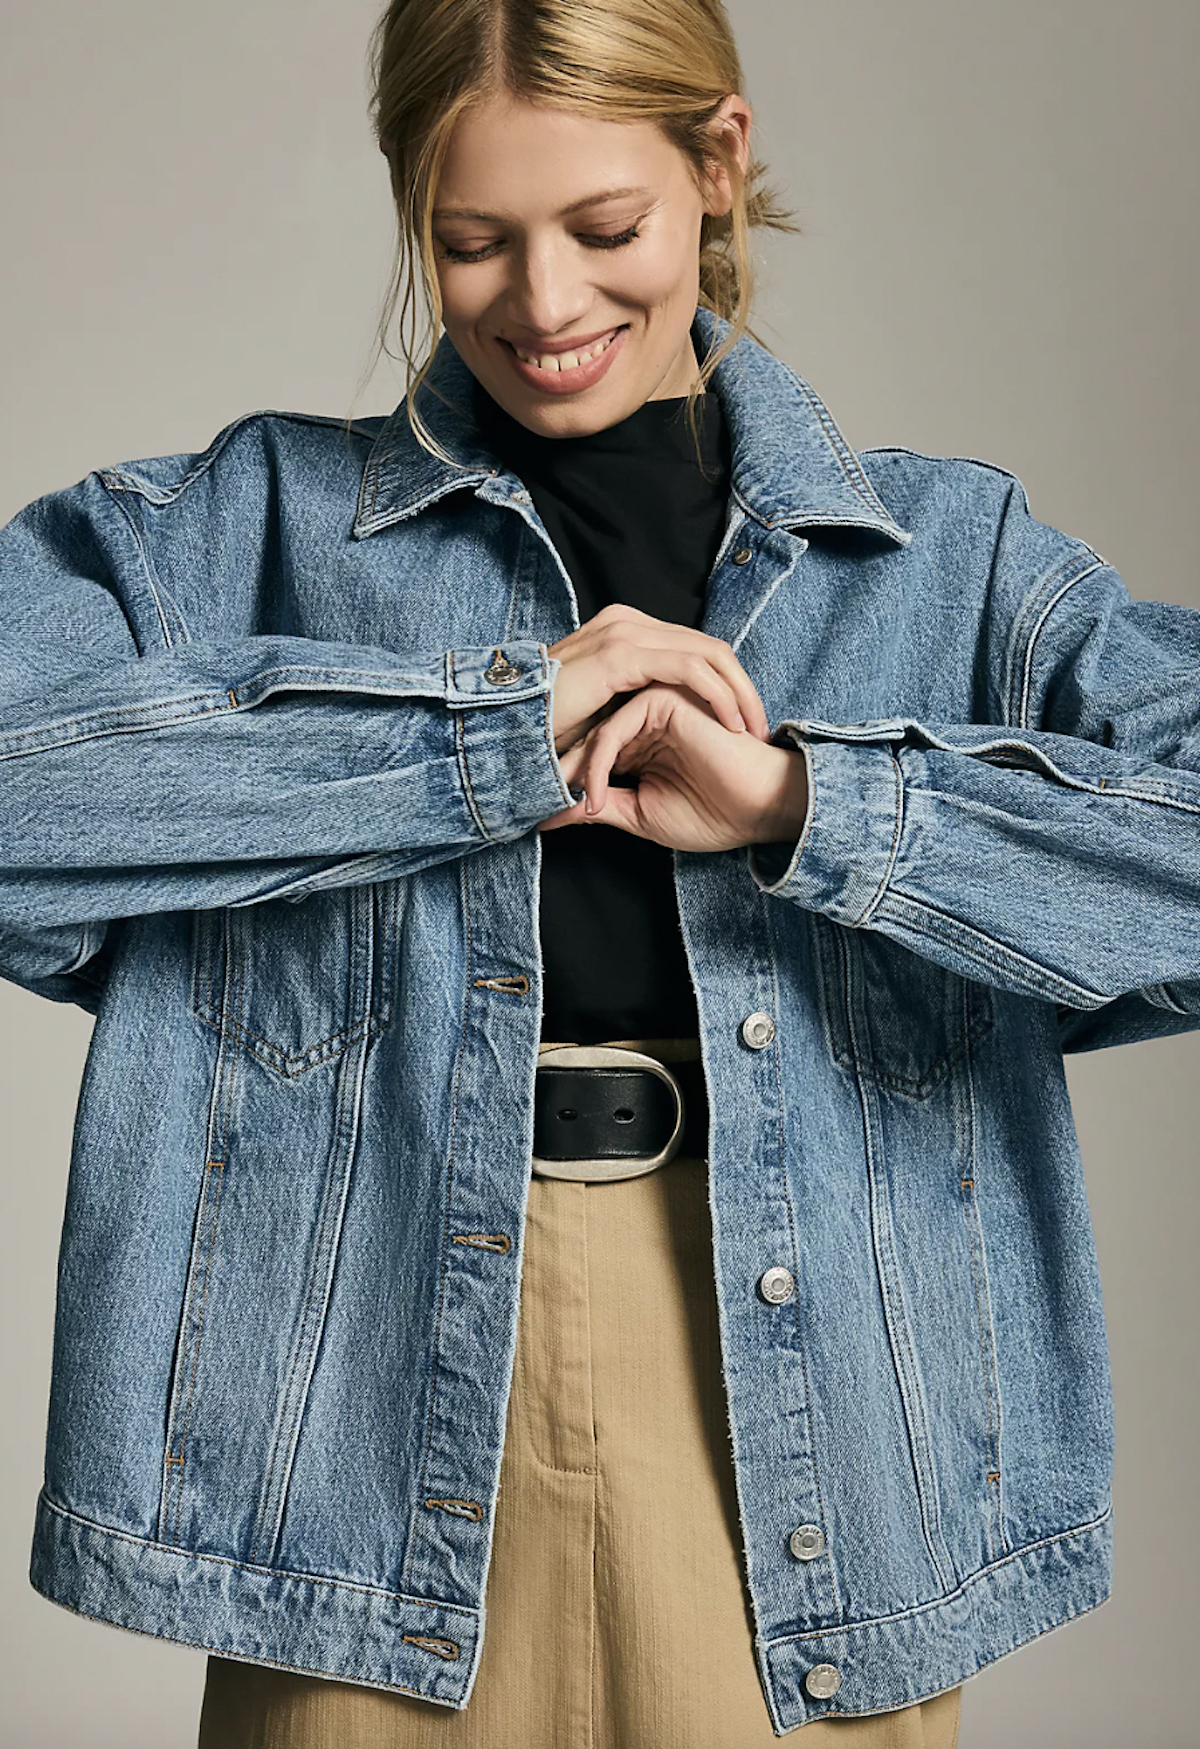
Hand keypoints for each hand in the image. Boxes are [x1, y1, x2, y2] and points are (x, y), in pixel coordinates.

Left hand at [539, 682, 809, 853]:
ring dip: (578, 768)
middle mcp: (646, 716)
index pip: (589, 749)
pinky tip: (597, 797)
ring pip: (597, 728)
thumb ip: (598, 809)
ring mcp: (657, 702)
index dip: (566, 783)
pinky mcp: (667, 697)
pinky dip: (601, 762)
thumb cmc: (712, 814)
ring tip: (568, 802)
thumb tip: (546, 819)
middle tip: (540, 808)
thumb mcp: (640, 814)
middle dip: (563, 774)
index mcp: (642, 737)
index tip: (541, 815)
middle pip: (587, 734)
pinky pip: (618, 725)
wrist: (758, 809)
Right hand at [547, 602, 770, 753]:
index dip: (727, 683)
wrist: (504, 727)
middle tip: (761, 727)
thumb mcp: (601, 709)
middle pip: (710, 647)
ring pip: (709, 653)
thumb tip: (670, 719)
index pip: (694, 648)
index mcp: (624, 630)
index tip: (744, 723)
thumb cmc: (545, 728)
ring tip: (754, 728)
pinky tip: (731, 722)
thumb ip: (634, 702)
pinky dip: (718, 694)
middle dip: (742, 687)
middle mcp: (627, 622)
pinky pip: (690, 669)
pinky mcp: (622, 654)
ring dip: (739, 692)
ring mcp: (624, 633)